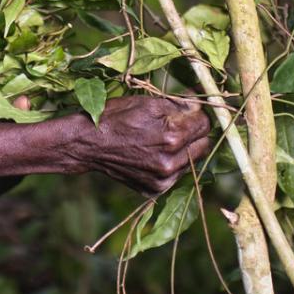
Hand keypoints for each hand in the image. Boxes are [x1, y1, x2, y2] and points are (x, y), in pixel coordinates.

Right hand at [74, 94, 213, 194]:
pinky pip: (176, 175)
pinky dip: (171, 163)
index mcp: (171, 137)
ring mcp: (163, 179)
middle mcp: (170, 162)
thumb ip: (178, 105)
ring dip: (184, 150)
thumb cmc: (115, 118)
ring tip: (161, 140)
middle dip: (195, 133)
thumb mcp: (147, 103)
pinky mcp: (155, 189)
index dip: (198, 114)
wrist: (88, 145)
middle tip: (180, 125)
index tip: (190, 110)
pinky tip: (154, 154)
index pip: (205, 124)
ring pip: (192, 161)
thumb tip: (198, 104)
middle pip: (204, 145)